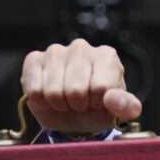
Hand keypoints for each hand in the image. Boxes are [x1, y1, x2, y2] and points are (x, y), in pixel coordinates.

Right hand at [21, 39, 142, 134]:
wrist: (72, 112)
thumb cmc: (98, 108)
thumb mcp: (117, 110)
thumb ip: (125, 106)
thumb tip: (112, 100)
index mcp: (106, 56)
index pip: (101, 88)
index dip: (97, 103)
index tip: (97, 102)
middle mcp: (81, 47)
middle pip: (76, 90)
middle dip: (78, 105)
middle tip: (80, 103)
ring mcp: (56, 51)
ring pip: (53, 92)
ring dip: (59, 104)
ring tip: (65, 99)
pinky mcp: (34, 59)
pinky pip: (34, 89)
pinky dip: (41, 101)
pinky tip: (48, 95)